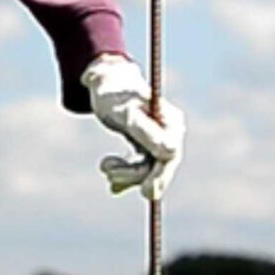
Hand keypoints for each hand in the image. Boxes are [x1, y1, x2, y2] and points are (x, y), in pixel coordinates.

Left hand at [82, 54, 184, 200]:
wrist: (104, 83)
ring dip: (125, 173)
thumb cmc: (115, 95)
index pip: (170, 155)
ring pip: (148, 168)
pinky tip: (109, 177)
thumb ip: (147, 132)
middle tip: (110, 182)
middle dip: (135, 175)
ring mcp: (158, 138)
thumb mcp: (127, 114)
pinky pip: (140, 166)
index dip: (159, 175)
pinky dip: (125, 173)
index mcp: (171, 122)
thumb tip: (171, 152)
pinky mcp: (145, 144)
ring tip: (103, 165)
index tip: (144, 191)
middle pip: (161, 165)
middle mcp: (169, 131)